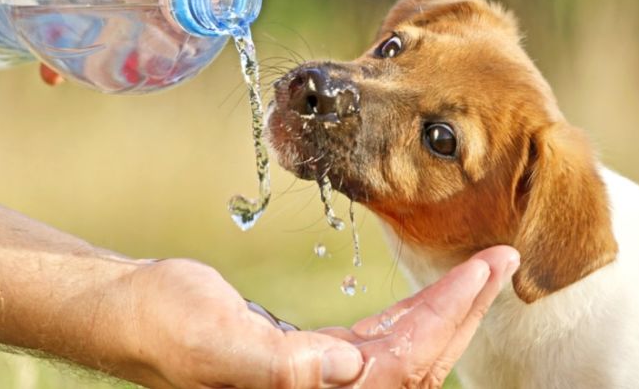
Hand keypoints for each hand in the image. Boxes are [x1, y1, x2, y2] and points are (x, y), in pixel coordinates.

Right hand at [111, 246, 517, 388]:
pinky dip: (413, 312)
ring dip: (447, 309)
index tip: (483, 270)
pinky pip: (381, 340)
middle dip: (464, 310)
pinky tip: (433, 292)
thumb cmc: (163, 326)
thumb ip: (278, 365)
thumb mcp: (213, 341)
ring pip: (406, 350)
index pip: (402, 365)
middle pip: (418, 361)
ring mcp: (323, 377)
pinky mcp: (315, 357)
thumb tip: (345, 370)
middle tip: (502, 260)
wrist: (136, 313)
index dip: (447, 319)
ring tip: (483, 269)